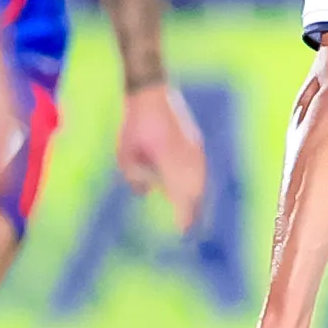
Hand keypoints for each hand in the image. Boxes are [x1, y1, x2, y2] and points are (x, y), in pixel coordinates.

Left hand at [118, 82, 208, 236]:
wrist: (151, 94)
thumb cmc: (133, 125)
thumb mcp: (125, 154)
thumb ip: (135, 177)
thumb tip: (146, 193)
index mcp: (171, 164)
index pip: (182, 196)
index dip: (184, 216)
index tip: (183, 233)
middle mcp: (188, 159)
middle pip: (196, 192)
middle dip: (194, 212)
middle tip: (190, 229)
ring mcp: (194, 149)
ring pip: (201, 181)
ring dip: (197, 198)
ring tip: (194, 212)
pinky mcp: (195, 142)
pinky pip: (200, 169)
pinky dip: (198, 183)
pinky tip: (193, 188)